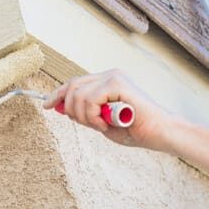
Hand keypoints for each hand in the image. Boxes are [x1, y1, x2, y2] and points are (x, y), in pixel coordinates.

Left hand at [43, 69, 171, 150]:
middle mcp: (109, 75)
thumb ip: (85, 113)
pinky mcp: (117, 83)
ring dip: (84, 117)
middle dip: (69, 108)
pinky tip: (106, 124)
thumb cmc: (137, 130)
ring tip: (102, 126)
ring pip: (78, 94)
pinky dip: (92, 116)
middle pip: (72, 86)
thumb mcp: (103, 122)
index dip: (58, 94)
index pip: (74, 83)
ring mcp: (113, 77)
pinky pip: (89, 99)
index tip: (47, 106)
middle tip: (88, 124)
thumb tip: (61, 108)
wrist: (161, 133)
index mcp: (107, 81)